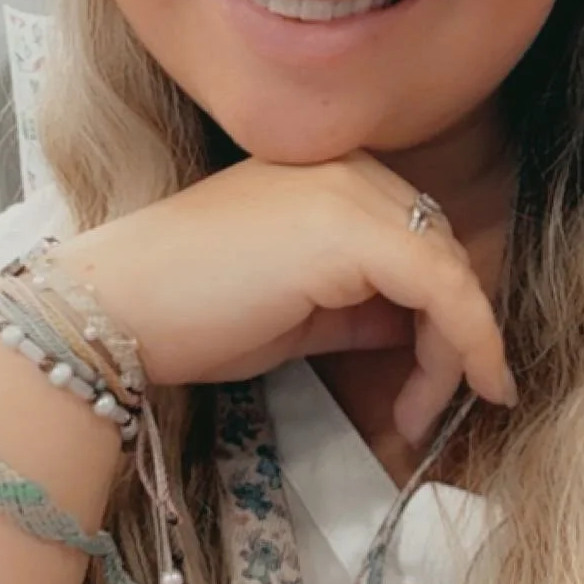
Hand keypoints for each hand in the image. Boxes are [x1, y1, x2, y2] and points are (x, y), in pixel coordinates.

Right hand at [57, 152, 516, 444]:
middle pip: (442, 254)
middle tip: (428, 409)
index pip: (416, 240)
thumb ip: (357, 307)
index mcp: (327, 175)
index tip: (447, 381)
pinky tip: (453, 390)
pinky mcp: (354, 228)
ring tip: (420, 416)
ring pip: (450, 272)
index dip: (443, 314)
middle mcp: (348, 168)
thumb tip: (414, 332)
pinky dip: (467, 342)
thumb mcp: (294, 309)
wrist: (116, 310)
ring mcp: (351, 190)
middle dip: (452, 338)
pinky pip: (445, 288)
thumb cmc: (184, 313)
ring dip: (457, 352)